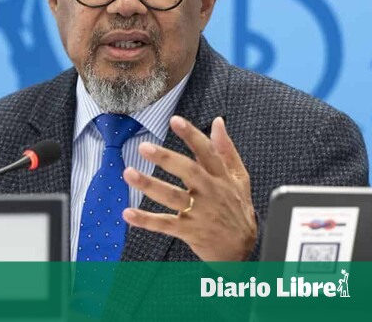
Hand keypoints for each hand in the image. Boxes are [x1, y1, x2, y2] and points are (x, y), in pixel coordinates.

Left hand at [122, 115, 256, 260]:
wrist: (242, 250)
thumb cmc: (238, 209)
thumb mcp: (239, 178)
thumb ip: (226, 149)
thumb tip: (217, 123)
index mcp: (221, 177)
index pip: (207, 152)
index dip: (191, 135)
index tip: (175, 120)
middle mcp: (210, 192)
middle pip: (188, 172)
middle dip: (166, 158)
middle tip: (144, 147)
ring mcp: (199, 212)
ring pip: (172, 196)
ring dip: (149, 185)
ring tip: (128, 173)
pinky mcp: (189, 231)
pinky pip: (164, 224)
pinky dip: (146, 220)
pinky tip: (128, 213)